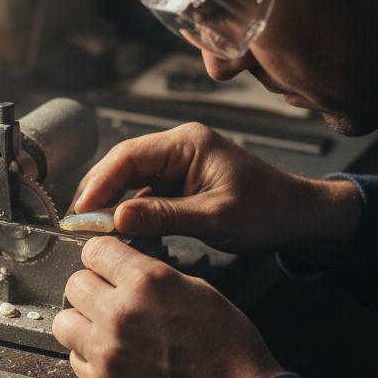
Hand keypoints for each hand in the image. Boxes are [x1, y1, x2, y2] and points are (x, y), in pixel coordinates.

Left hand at [53, 236, 282, 377]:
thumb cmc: (226, 344)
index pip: (95, 250)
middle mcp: (120, 312)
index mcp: (147, 281)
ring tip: (103, 326)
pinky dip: (87, 354)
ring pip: (64, 321)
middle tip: (109, 297)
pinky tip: (111, 353)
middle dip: (91, 286)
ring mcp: (107, 349)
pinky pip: (74, 358)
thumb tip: (125, 268)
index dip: (102, 256)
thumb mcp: (196, 288)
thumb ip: (153, 275)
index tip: (106, 264)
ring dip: (81, 320)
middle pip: (75, 283)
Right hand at [72, 122, 360, 260]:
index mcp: (188, 143)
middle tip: (79, 223)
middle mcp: (179, 147)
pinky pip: (146, 195)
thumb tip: (116, 218)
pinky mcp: (181, 184)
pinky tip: (125, 234)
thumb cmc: (267, 210)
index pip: (128, 155)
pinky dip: (134, 214)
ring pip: (132, 181)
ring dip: (115, 206)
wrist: (298, 216)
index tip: (82, 210)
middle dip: (100, 193)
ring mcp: (179, 165)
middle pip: (124, 165)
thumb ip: (164, 216)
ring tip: (97, 232)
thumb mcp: (215, 217)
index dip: (99, 182)